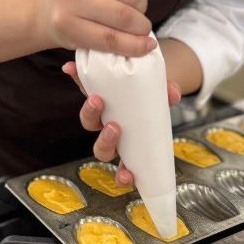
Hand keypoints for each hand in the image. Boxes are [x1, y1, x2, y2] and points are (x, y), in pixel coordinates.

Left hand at [62, 61, 181, 187]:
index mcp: (130, 143)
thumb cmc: (153, 93)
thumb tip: (174, 95)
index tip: (127, 175)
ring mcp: (99, 113)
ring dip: (90, 114)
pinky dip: (76, 75)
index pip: (125, 168)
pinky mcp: (90, 89)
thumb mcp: (164, 94)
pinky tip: (70, 68)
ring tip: (97, 100)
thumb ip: (169, 93)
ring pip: (88, 122)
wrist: (142, 71)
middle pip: (102, 150)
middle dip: (106, 143)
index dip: (124, 175)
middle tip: (115, 128)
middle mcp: (110, 131)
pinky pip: (80, 85)